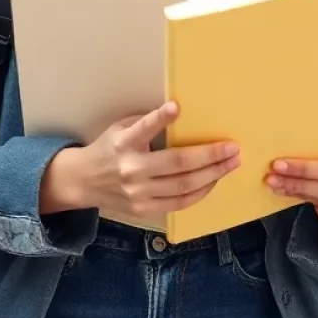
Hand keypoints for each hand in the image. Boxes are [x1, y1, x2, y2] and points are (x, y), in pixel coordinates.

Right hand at [40, 102, 239, 218]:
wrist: (85, 181)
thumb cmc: (108, 148)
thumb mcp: (119, 129)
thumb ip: (144, 125)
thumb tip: (177, 114)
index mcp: (123, 144)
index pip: (143, 129)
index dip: (159, 119)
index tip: (176, 107)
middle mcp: (131, 169)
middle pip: (177, 164)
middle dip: (209, 155)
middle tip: (232, 148)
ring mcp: (139, 193)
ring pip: (184, 186)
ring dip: (212, 175)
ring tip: (230, 163)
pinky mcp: (144, 209)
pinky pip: (179, 203)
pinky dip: (200, 192)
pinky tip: (213, 181)